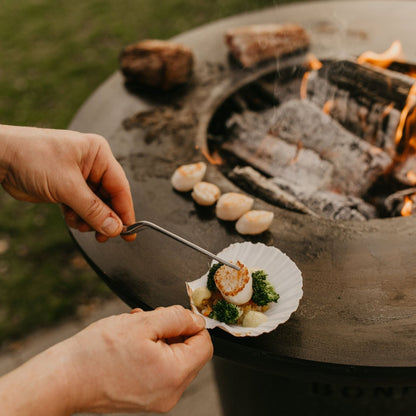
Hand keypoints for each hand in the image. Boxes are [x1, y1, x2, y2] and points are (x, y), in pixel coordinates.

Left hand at [0, 124, 134, 240]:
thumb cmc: (32, 157)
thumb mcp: (67, 186)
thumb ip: (93, 210)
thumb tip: (115, 228)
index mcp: (98, 154)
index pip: (120, 186)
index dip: (125, 211)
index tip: (128, 231)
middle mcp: (92, 165)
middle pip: (109, 198)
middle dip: (105, 218)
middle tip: (104, 236)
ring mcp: (80, 177)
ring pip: (95, 206)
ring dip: (89, 219)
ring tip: (79, 224)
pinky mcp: (67, 188)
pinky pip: (81, 208)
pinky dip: (78, 217)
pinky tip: (71, 219)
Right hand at [0, 306, 212, 414]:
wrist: (63, 380)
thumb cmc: (96, 353)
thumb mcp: (142, 323)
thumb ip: (176, 317)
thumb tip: (196, 319)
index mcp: (174, 375)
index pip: (204, 345)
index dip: (191, 324)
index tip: (174, 316)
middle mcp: (170, 394)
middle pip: (190, 352)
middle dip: (173, 332)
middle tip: (149, 322)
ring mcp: (157, 400)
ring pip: (174, 359)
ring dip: (159, 340)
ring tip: (135, 333)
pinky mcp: (145, 400)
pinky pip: (160, 371)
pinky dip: (150, 353)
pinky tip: (130, 345)